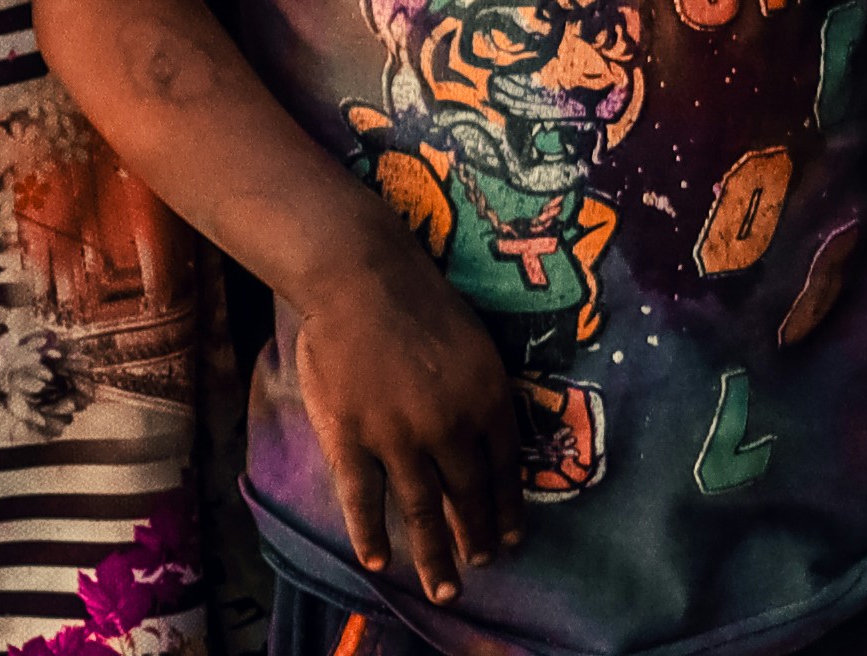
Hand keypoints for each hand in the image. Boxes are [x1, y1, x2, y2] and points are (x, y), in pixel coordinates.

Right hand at [286, 240, 523, 602]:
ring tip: (445, 588)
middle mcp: (450, 425)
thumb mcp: (477, 344)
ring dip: (435, 553)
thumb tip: (495, 439)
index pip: (505, 467)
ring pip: (423, 508)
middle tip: (483, 564)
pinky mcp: (352, 439)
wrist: (361, 279)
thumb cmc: (421, 302)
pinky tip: (380, 562)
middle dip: (478, 535)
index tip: (514, 538)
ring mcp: (399, 437)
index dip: (509, 506)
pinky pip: (365, 499)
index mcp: (487, 397)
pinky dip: (372, 534)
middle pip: (469, 493)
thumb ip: (484, 395)